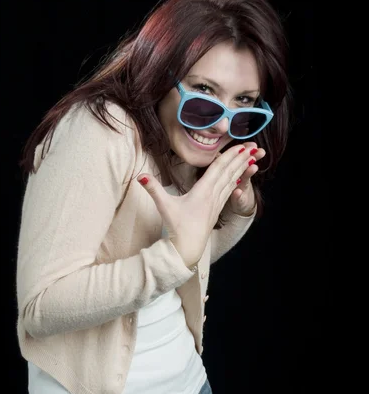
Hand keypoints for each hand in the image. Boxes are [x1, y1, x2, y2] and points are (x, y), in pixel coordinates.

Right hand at [137, 143, 259, 267]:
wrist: (188, 248)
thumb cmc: (177, 227)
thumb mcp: (164, 206)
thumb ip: (153, 188)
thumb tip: (139, 176)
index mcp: (203, 191)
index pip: (219, 169)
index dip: (230, 156)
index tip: (242, 146)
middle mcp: (213, 195)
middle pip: (230, 172)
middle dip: (242, 158)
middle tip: (256, 145)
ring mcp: (217, 203)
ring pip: (232, 181)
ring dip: (243, 168)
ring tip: (253, 157)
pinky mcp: (217, 209)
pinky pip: (230, 191)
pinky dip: (237, 181)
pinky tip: (241, 177)